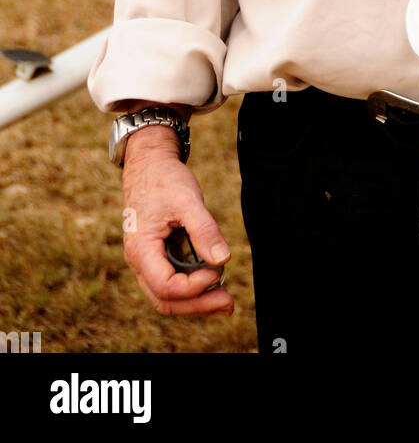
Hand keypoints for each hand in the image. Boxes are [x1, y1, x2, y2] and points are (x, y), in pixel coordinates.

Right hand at [121, 126, 233, 316]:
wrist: (148, 164)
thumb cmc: (164, 179)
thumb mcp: (187, 199)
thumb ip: (204, 229)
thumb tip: (223, 260)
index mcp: (141, 249)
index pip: (165, 287)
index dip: (193, 287)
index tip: (217, 271)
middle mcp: (139, 261)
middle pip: (164, 300)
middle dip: (197, 305)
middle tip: (229, 302)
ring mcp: (145, 260)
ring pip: (166, 296)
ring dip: (195, 301)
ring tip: (224, 297)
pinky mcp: (155, 256)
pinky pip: (169, 282)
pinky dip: (190, 289)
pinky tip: (212, 282)